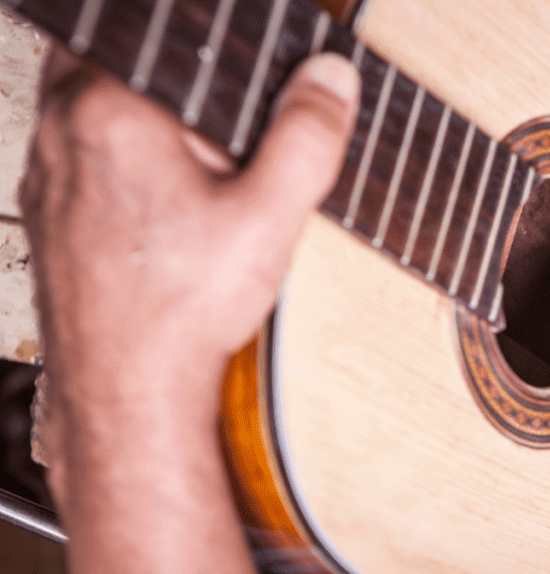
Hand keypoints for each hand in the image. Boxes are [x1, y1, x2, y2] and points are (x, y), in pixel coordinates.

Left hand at [21, 46, 359, 573]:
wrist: (124, 391)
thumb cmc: (182, 312)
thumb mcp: (269, 218)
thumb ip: (305, 137)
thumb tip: (330, 77)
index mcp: (112, 111)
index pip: (161, 34)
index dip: (212, 58)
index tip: (239, 99)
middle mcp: (63, 131)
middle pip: (124, 63)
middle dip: (179, 92)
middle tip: (222, 145)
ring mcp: (47, 173)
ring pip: (97, 109)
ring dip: (148, 127)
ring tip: (199, 186)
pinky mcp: (48, 213)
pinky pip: (84, 157)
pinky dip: (125, 167)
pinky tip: (167, 218)